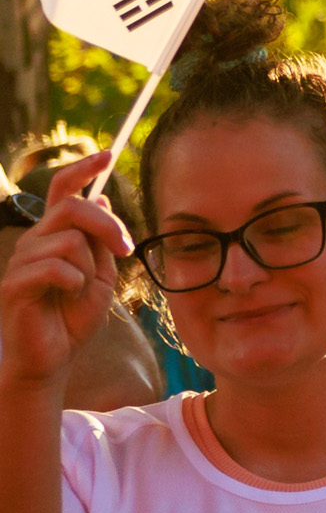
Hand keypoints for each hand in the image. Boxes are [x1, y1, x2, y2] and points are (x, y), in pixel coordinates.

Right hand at [1, 155, 127, 396]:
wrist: (51, 358)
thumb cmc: (72, 318)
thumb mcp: (100, 275)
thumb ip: (100, 240)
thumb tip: (100, 196)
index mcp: (54, 236)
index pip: (62, 191)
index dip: (82, 169)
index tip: (108, 154)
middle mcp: (33, 242)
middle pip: (73, 208)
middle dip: (108, 225)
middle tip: (124, 250)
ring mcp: (20, 262)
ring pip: (68, 240)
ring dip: (88, 267)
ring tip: (80, 290)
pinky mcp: (14, 285)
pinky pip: (56, 267)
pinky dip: (74, 282)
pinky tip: (67, 297)